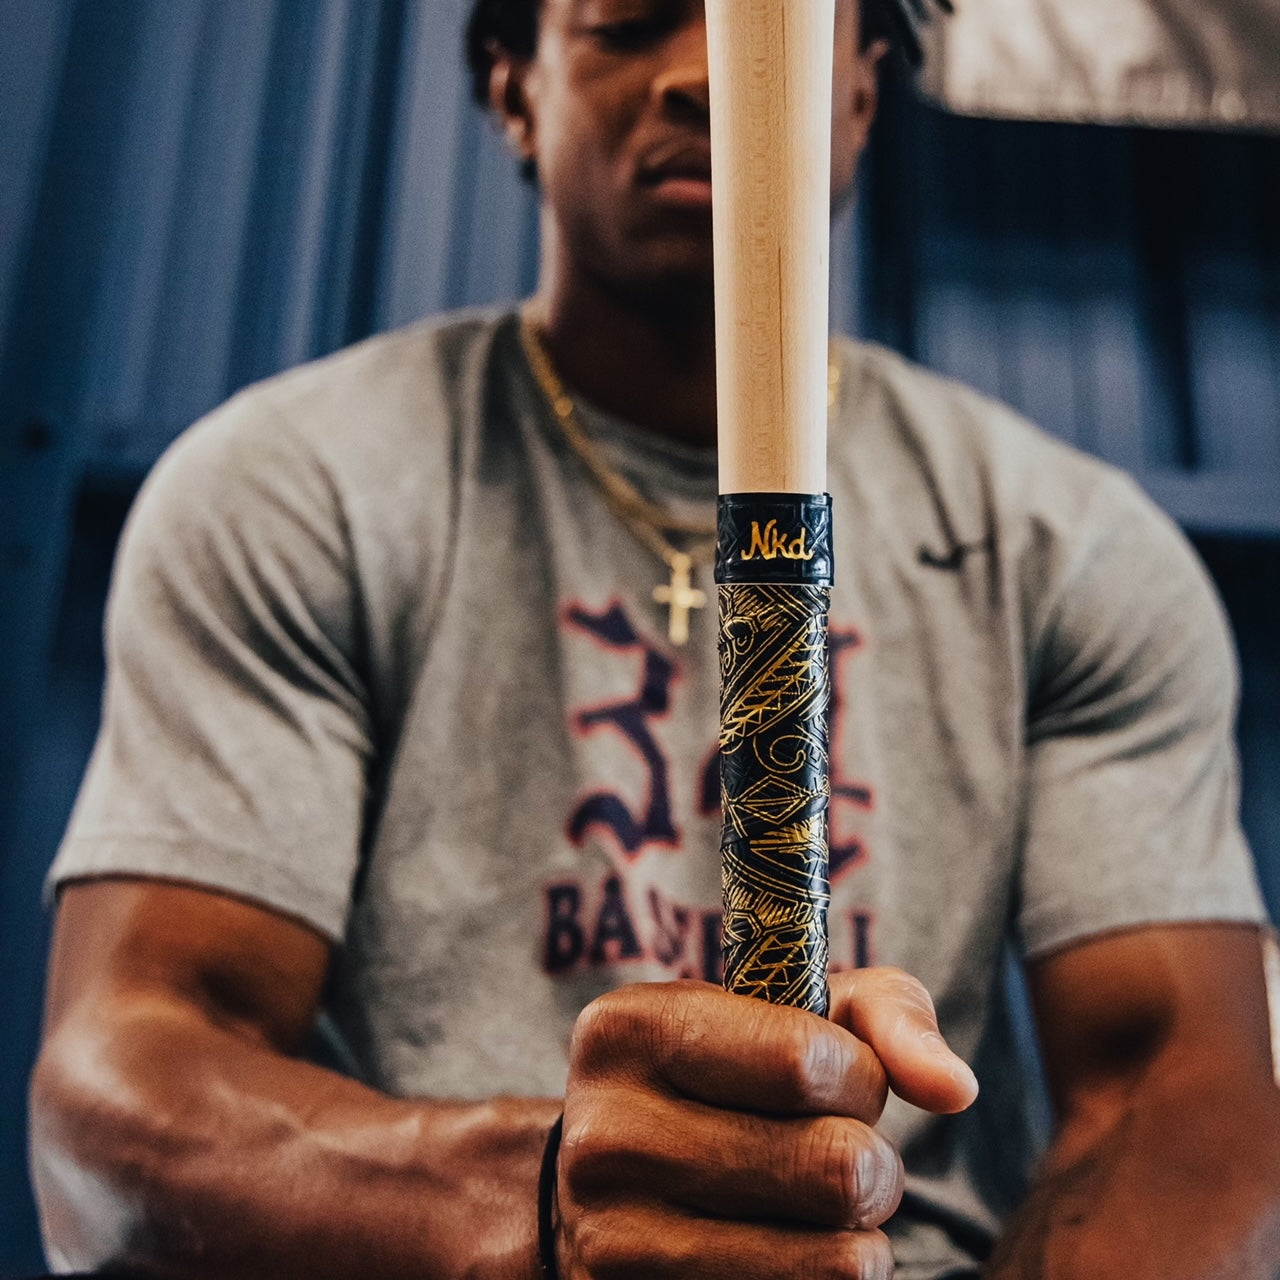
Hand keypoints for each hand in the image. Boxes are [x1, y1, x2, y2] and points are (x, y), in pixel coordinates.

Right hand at [556, 969, 977, 1278]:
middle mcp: (603, 1135)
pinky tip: (788, 1252)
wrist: (607, 1180)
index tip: (841, 1079)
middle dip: (871, 1161)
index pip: (805, 1061)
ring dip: (858, 1235)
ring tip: (819, 1206)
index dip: (858, 1076)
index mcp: (629, 1030)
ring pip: (836, 1261)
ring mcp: (613, 1241)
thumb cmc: (726, 1075)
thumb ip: (883, 1019)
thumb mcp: (791, 1012)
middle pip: (832, 1167)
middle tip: (844, 1153)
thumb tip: (955, 1088)